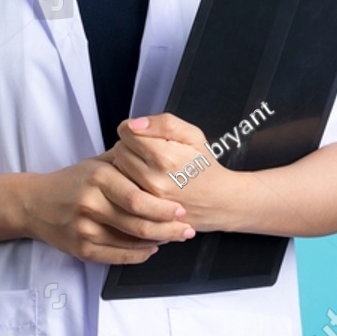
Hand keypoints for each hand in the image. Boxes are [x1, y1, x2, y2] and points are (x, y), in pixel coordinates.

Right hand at [24, 155, 193, 263]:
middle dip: (168, 229)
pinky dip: (139, 255)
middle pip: (138, 223)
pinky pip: (118, 257)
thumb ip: (126, 162)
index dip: (163, 208)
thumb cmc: (71, 182)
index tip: (182, 210)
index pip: (138, 198)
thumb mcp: (96, 163)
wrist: (34, 203)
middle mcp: (91, 204)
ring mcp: (85, 229)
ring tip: (173, 238)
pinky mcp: (82, 249)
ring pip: (131, 242)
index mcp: (98, 178)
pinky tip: (151, 248)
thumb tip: (160, 159)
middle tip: (186, 229)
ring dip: (157, 242)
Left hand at [107, 114, 243, 233]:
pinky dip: (128, 184)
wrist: (219, 201)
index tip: (146, 136)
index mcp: (164, 157)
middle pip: (119, 150)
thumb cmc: (205, 167)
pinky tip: (144, 183)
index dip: (135, 130)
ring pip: (117, 170)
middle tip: (150, 153)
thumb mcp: (193, 135)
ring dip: (127, 165)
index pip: (126, 132)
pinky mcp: (143, 212)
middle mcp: (153, 180)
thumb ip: (163, 123)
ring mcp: (147, 199)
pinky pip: (122, 190)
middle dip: (131, 147)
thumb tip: (134, 124)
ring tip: (148, 168)